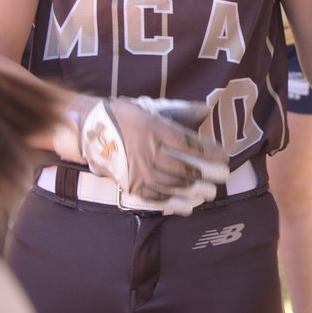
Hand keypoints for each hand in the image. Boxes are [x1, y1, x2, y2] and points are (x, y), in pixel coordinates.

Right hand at [79, 97, 228, 204]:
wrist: (88, 129)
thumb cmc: (125, 116)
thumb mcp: (151, 107)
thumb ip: (179, 111)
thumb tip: (206, 109)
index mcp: (153, 128)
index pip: (186, 142)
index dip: (207, 151)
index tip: (223, 156)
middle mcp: (146, 151)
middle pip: (181, 166)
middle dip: (205, 173)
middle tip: (223, 177)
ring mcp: (137, 170)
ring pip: (170, 183)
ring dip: (192, 190)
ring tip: (210, 193)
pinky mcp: (129, 184)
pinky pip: (154, 197)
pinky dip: (172, 203)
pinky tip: (188, 206)